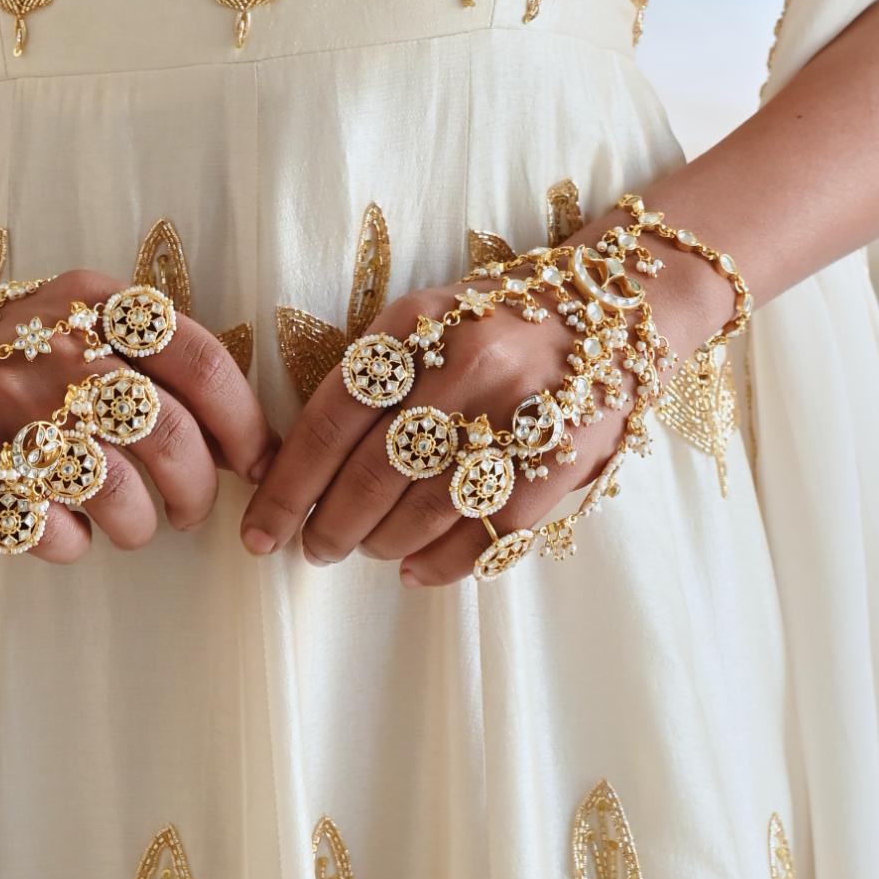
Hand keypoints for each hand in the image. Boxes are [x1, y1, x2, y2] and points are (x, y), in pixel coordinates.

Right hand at [0, 268, 279, 566]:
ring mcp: (12, 414)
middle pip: (168, 436)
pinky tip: (61, 522)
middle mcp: (57, 350)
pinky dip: (73, 543)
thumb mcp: (82, 312)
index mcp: (95, 302)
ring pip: (121, 496)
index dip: (244, 423)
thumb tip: (245, 436)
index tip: (258, 465)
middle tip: (193, 511)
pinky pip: (59, 536)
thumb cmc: (17, 349)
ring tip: (130, 523)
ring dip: (139, 526)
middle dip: (197, 491)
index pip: (201, 361)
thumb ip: (153, 350)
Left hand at [238, 219, 737, 587]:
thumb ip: (371, 374)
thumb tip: (296, 463)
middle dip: (329, 527)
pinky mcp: (558, 466)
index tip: (260, 529)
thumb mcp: (428, 317)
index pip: (331, 418)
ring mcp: (516, 418)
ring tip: (367, 549)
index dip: (288, 485)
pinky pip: (482, 536)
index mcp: (420, 323)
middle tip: (313, 548)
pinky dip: (440, 564)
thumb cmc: (497, 320)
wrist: (618, 310)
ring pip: (422, 513)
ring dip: (381, 545)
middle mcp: (466, 366)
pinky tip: (416, 568)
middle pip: (371, 475)